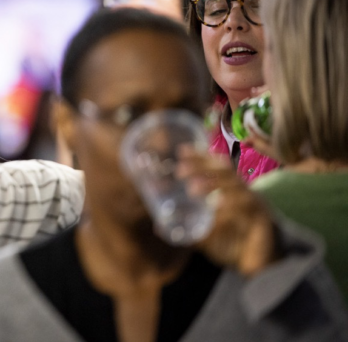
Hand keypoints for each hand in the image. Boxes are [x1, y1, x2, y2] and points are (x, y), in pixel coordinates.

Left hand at [177, 147, 278, 275]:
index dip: (201, 157)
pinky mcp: (264, 220)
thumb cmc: (235, 247)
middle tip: (180, 170)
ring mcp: (256, 205)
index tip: (182, 151)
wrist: (263, 270)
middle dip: (203, 166)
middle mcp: (245, 194)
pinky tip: (216, 207)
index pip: (217, 168)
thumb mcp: (205, 236)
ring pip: (236, 186)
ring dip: (214, 184)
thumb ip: (187, 230)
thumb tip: (158, 228)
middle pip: (226, 171)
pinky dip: (230, 207)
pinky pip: (246, 210)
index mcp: (232, 192)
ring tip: (192, 189)